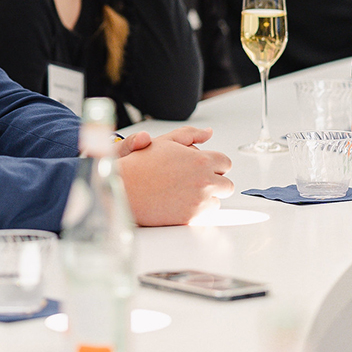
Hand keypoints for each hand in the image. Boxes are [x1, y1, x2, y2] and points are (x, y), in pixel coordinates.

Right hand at [119, 127, 233, 225]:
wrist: (124, 188)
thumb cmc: (141, 165)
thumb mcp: (166, 141)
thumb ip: (191, 135)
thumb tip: (208, 133)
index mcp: (201, 160)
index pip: (226, 163)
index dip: (216, 165)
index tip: (207, 168)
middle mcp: (204, 181)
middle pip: (227, 185)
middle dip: (215, 183)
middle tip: (196, 181)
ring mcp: (199, 201)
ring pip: (217, 201)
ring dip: (206, 198)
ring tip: (185, 192)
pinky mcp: (191, 218)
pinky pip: (204, 216)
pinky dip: (196, 211)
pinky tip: (179, 203)